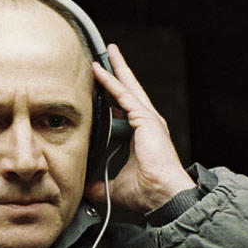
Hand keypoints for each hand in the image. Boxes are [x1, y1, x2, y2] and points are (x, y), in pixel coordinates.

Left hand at [85, 44, 195, 211]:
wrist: (163, 195)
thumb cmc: (148, 192)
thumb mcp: (115, 186)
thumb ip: (99, 183)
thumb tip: (84, 186)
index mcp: (142, 136)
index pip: (124, 110)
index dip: (113, 96)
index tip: (101, 87)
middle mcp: (146, 124)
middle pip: (129, 91)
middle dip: (119, 72)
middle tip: (108, 55)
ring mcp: (148, 119)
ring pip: (128, 87)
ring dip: (117, 68)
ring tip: (108, 51)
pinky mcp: (146, 119)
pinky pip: (124, 95)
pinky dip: (111, 81)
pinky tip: (99, 70)